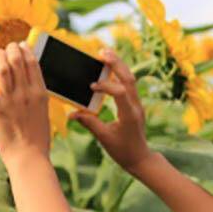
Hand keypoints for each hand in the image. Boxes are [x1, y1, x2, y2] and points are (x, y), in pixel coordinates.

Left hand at [0, 42, 50, 165]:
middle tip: (7, 47)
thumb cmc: (38, 138)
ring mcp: (10, 101)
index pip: (33, 63)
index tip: (21, 45)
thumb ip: (38, 95)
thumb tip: (31, 81)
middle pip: (17, 62)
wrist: (28, 156)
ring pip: (3, 69)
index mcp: (40, 93)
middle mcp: (26, 93)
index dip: (25, 50)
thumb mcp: (44, 111)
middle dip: (11, 50)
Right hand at [71, 48, 155, 172]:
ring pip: (131, 79)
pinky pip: (129, 84)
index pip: (120, 92)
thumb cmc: (123, 151)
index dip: (106, 86)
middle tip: (102, 52)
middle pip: (129, 78)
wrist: (140, 158)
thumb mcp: (104, 138)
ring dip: (119, 65)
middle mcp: (135, 106)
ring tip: (105, 54)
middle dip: (116, 63)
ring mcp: (137, 104)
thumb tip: (72, 114)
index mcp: (129, 115)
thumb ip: (89, 123)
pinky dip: (120, 74)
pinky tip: (110, 68)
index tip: (91, 87)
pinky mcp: (135, 104)